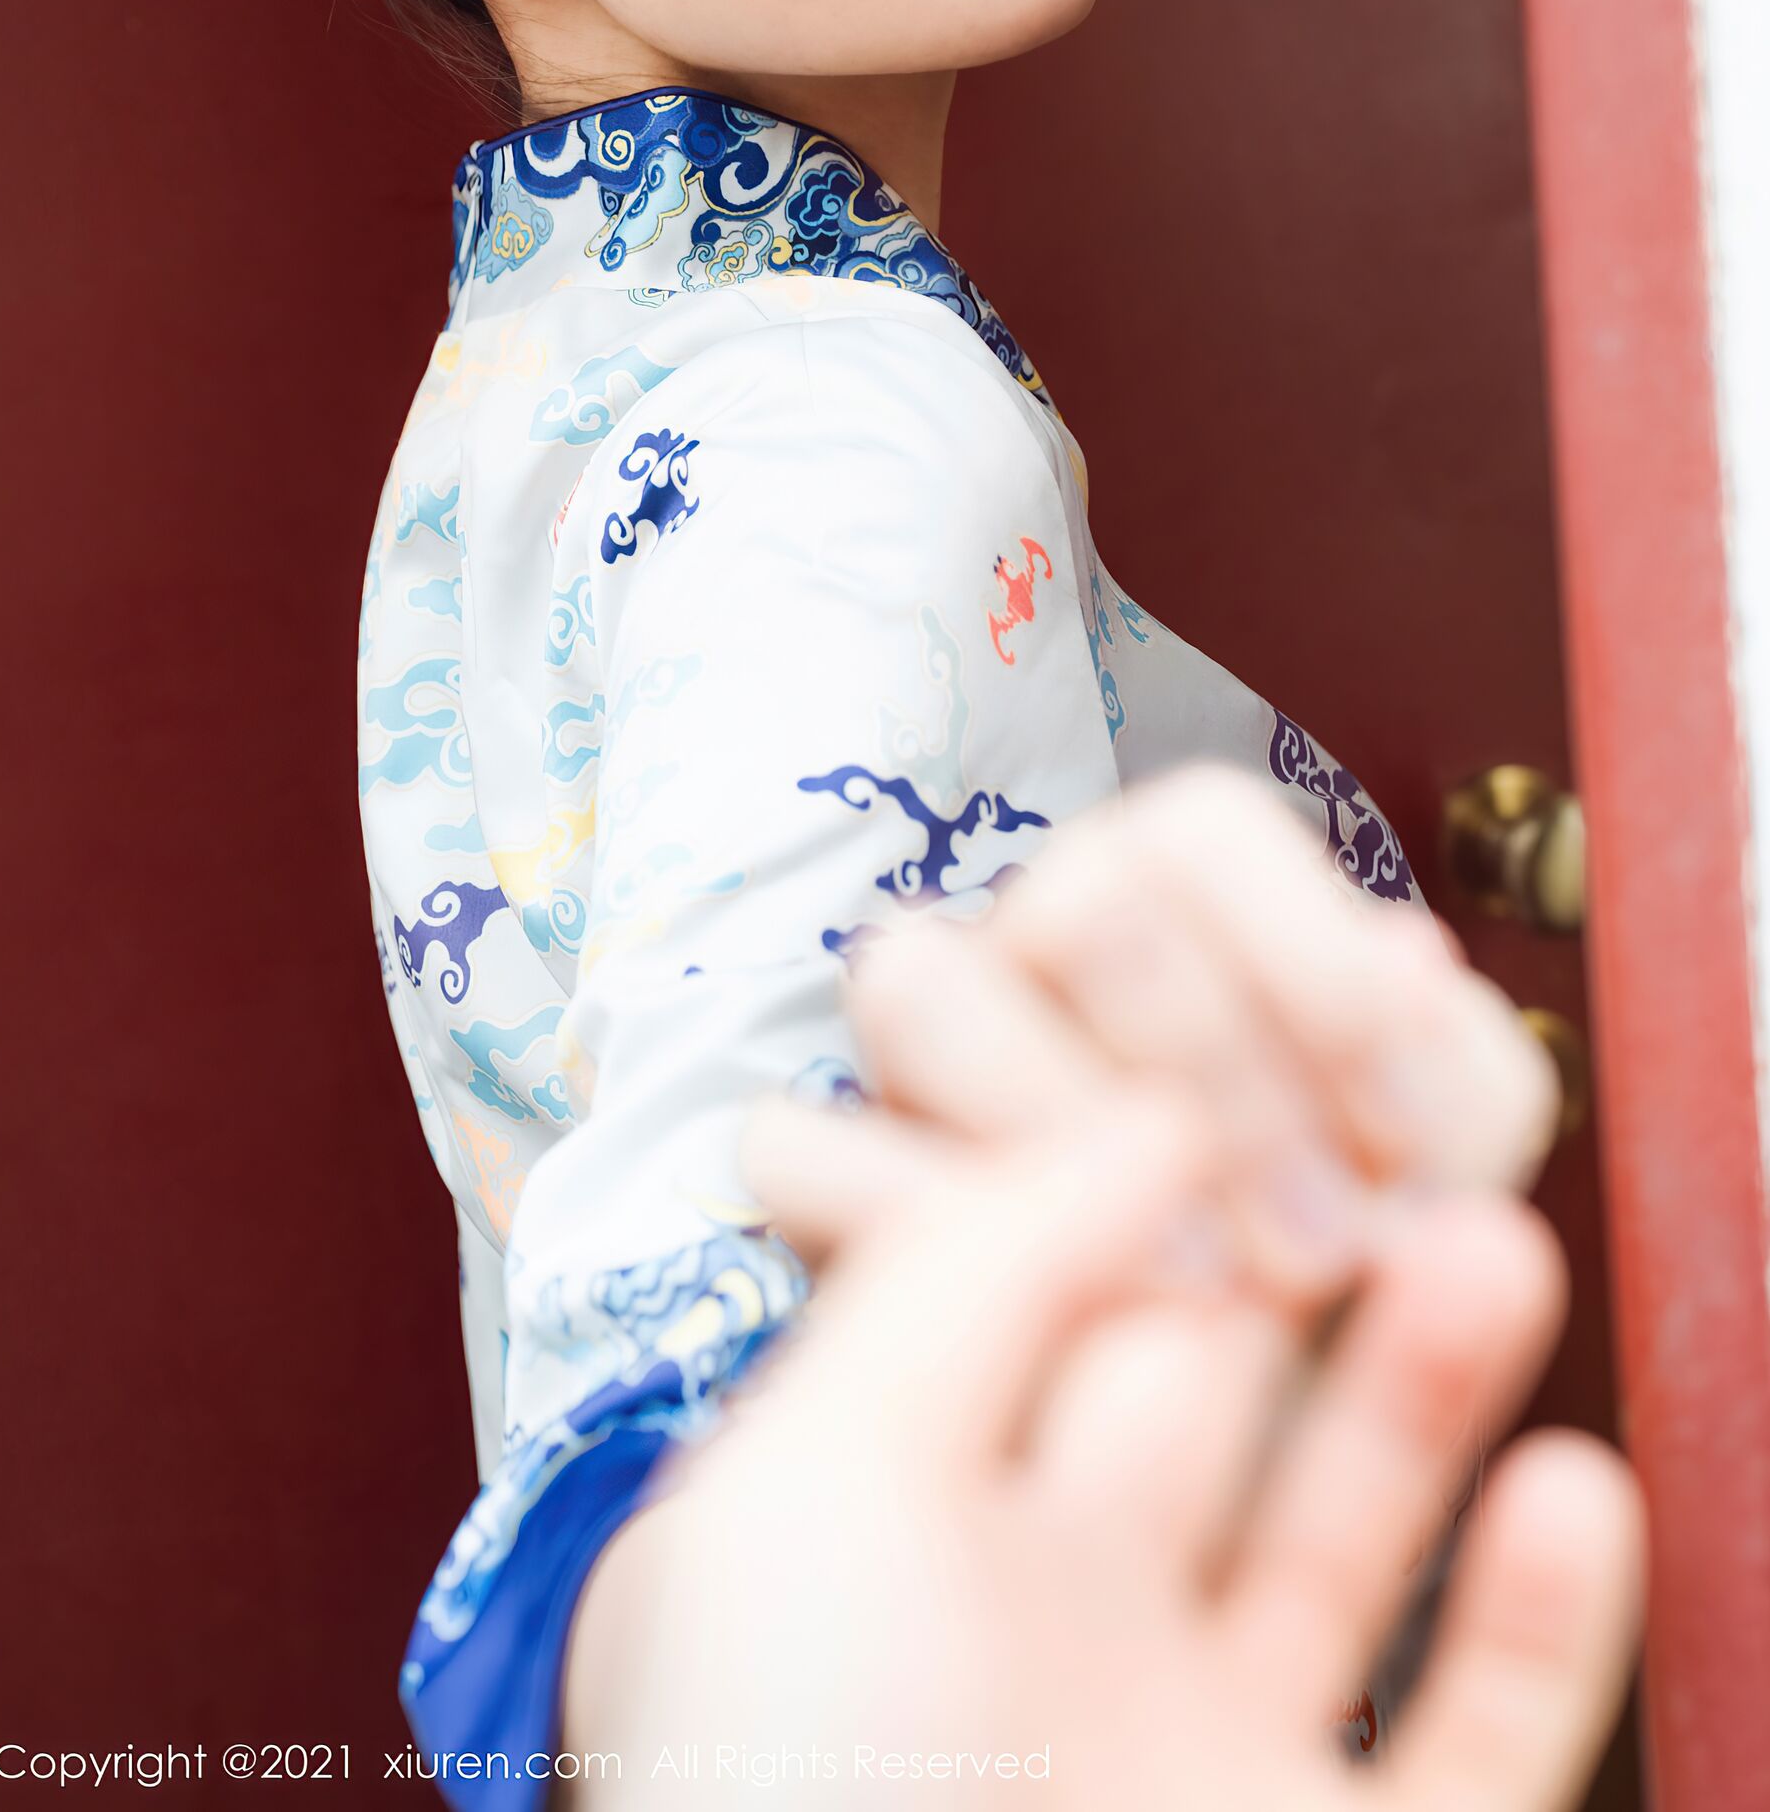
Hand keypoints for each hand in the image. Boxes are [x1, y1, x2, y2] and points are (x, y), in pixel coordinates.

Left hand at [570, 1074, 1642, 1811]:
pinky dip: (1542, 1615)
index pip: (1042, 1310)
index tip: (1255, 1060)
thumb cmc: (809, 1782)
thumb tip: (1137, 1113)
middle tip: (1396, 1137)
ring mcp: (1198, 1763)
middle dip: (1293, 1261)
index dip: (1145, 1184)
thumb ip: (966, 1266)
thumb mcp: (823, 1474)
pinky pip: (1482, 1739)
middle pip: (1207, 1401)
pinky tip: (1573, 1485)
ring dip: (1425, 1392)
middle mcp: (1051, 1641)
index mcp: (903, 1538)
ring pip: (1348, 1543)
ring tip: (1492, 1241)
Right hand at [756, 763, 1563, 1308]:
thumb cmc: (1344, 1250)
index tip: (1408, 1141)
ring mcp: (921, 1038)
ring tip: (1202, 1294)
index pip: (1203, 830)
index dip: (1314, 970)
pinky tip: (1048, 1308)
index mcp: (1184, 884)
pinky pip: (798, 1142)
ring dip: (1065, 1137)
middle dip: (1222, 1087)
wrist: (1240, 1427)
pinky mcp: (824, 1162)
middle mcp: (1037, 925)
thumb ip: (1458, 1072)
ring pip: (919, 987)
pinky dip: (908, 1216)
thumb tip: (1407, 964)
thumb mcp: (1448, 1169)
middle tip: (1325, 1257)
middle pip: (1087, 904)